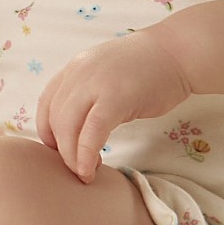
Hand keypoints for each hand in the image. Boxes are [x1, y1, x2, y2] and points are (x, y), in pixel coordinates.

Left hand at [36, 29, 191, 183]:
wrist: (177, 51)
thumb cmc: (149, 67)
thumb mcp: (107, 73)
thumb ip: (89, 92)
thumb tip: (77, 126)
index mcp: (76, 67)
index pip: (46, 104)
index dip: (47, 132)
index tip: (60, 151)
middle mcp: (79, 73)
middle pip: (54, 119)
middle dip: (61, 150)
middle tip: (76, 168)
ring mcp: (96, 83)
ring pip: (67, 127)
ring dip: (72, 157)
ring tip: (85, 173)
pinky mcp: (115, 97)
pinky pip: (92, 132)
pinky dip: (86, 154)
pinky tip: (91, 169)